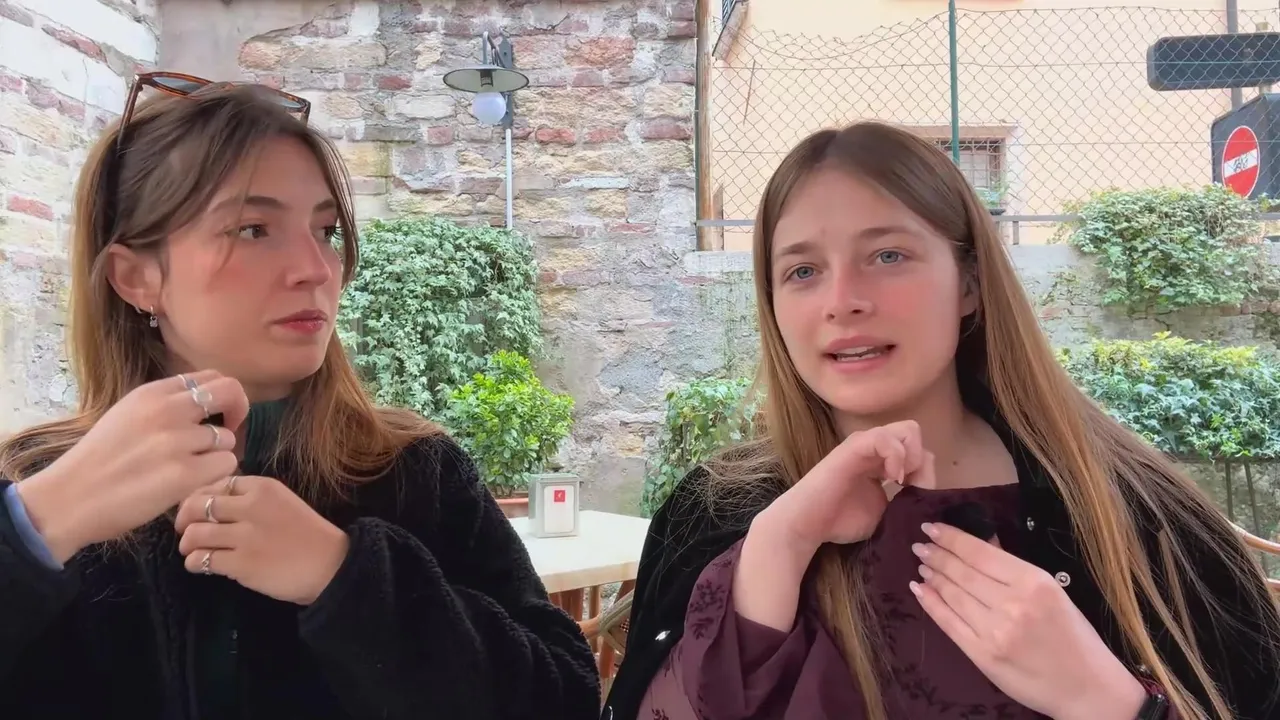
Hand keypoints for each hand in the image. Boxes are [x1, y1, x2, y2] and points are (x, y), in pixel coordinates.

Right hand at [16, 371, 248, 563]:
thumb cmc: (98, 462)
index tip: (216, 416)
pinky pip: (226, 464)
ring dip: (218, 455)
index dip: (221, 397)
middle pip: (230, 391)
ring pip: (228, 438)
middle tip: (227, 433)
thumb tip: (204, 404)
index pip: (209, 377)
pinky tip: (194, 484)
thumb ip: (164, 406)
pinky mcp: (184, 473)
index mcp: (152, 393)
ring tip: (193, 470)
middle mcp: (167, 410)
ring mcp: (176, 441)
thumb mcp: (127, 415)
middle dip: (238, 410)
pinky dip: (217, 476)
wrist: (69, 498)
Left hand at [174, 475, 349, 604]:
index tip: (197, 510)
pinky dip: (194, 562)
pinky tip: (200, 565)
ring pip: (195, 533)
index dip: (198, 496)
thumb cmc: (307, 534)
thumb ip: (252, 498)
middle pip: (197, 505)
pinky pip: (201, 560)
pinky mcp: (242, 564)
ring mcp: (245, 536)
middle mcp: (251, 507)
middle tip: (185, 530)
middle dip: (183, 519)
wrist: (330, 566)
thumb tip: (214, 501)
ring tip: (191, 550)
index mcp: (262, 487)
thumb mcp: (282, 502)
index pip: (215, 483)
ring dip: (187, 543)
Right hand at [773, 420, 934, 549]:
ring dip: (912, 456)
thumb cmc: (841, 520)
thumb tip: (928, 491)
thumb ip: (907, 500)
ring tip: (899, 481)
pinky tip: (892, 479)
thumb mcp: (886, 512)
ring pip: (907, 430)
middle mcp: (875, 448)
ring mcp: (864, 444)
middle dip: (920, 459)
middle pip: (914, 433)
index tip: (915, 496)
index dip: (925, 473)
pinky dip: (897, 456)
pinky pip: (886, 437)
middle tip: (908, 484)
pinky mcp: (854, 446)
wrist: (807, 524)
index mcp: (882, 462)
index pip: (918, 452)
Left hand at [910, 522, 1145, 719]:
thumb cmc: (1074, 637)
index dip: (952, 538)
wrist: (1087, 688)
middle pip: (963, 573)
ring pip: (953, 595)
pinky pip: (949, 624)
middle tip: (919, 545)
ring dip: (933, 577)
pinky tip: (920, 590)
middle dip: (937, 555)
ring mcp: (995, 632)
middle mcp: (1012, 604)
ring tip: (922, 564)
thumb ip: (1015, 570)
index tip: (931, 527)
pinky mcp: (983, 656)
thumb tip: (983, 542)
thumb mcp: (1054, 593)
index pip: (981, 553)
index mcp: (1034, 582)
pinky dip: (930, 604)